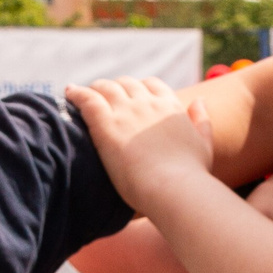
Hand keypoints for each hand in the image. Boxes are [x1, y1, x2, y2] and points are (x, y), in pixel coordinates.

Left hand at [66, 77, 214, 208]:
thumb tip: (200, 100)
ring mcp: (126, 111)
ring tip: (81, 95)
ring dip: (94, 89)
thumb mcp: (204, 144)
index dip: (138, 89)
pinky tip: (68, 93)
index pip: (151, 85)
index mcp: (170, 107)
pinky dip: (76, 93)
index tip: (130, 98)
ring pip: (105, 87)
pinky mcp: (106, 124)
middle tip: (102, 99)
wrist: (175, 188)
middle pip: (126, 84)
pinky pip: (86, 99)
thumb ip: (202, 120)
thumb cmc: (191, 175)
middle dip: (114, 89)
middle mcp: (147, 103)